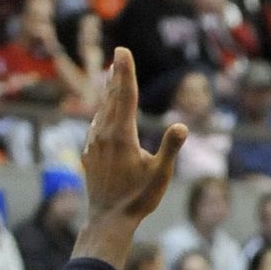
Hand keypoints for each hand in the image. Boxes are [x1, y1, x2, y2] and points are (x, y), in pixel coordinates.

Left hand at [79, 47, 185, 228]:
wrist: (108, 219)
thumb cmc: (138, 198)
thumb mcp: (160, 175)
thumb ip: (170, 148)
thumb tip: (182, 126)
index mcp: (122, 135)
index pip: (125, 95)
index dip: (125, 71)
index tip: (123, 50)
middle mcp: (104, 134)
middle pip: (111, 98)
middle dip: (116, 76)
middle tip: (118, 56)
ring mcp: (93, 144)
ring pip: (101, 111)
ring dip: (108, 93)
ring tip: (111, 79)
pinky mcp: (88, 154)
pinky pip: (95, 126)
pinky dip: (101, 113)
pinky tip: (102, 115)